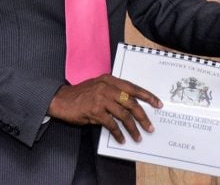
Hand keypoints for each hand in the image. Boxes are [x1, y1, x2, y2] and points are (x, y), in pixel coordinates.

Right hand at [47, 74, 162, 143]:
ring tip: (138, 137)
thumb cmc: (81, 94)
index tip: (158, 104)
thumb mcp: (99, 86)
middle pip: (132, 103)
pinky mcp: (95, 111)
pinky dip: (118, 133)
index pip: (134, 88)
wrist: (61, 99)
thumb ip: (114, 91)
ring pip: (124, 115)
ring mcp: (101, 99)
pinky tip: (121, 139)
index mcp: (111, 79)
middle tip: (150, 126)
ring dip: (132, 128)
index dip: (147, 96)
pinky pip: (111, 124)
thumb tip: (131, 105)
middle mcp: (108, 87)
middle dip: (143, 116)